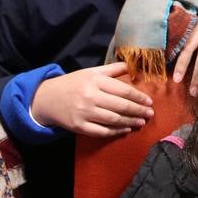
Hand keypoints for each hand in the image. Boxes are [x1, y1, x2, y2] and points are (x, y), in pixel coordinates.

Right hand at [31, 62, 153, 136]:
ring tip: (141, 122)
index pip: (122, 90)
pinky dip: (116, 131)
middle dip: (138, 110)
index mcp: (95, 81)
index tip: (149, 101)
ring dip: (130, 121)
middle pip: (121, 106)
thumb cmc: (73, 83)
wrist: (48, 98)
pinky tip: (126, 129)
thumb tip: (132, 66)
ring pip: (113, 120)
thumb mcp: (91, 72)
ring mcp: (84, 113)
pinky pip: (102, 131)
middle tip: (150, 113)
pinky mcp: (79, 126)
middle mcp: (90, 96)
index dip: (138, 97)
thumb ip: (112, 69)